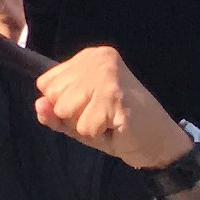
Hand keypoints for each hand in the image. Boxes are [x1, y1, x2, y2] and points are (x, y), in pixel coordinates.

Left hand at [30, 45, 189, 172]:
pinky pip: (83, 126)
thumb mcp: (77, 120)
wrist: (159, 142)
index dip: (62, 105)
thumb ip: (53, 113)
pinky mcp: (113, 94)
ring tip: (108, 120)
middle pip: (53, 96)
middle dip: (73, 116)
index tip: (91, 107)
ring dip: (85, 126)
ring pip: (65, 110)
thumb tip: (39, 105)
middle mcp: (97, 58)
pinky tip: (117, 125)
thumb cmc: (115, 128)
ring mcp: (106, 73)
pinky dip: (98, 134)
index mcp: (87, 58)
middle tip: (102, 116)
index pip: (45, 84)